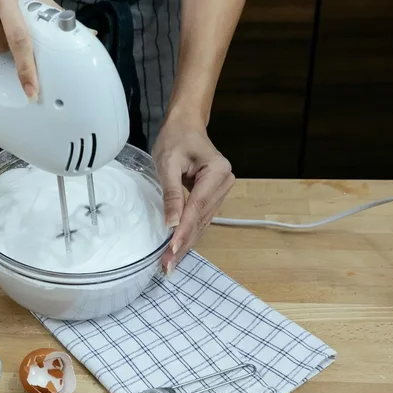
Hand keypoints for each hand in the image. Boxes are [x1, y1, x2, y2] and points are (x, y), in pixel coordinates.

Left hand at [151, 112, 234, 275]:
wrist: (185, 126)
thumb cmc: (175, 139)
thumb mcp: (167, 163)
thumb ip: (170, 193)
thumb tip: (171, 223)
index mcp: (217, 172)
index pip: (197, 207)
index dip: (183, 231)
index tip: (171, 250)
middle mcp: (225, 183)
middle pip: (201, 219)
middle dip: (183, 243)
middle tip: (167, 266)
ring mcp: (221, 191)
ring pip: (202, 222)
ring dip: (186, 243)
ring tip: (170, 263)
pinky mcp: (213, 196)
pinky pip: (200, 218)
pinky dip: (189, 233)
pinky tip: (178, 248)